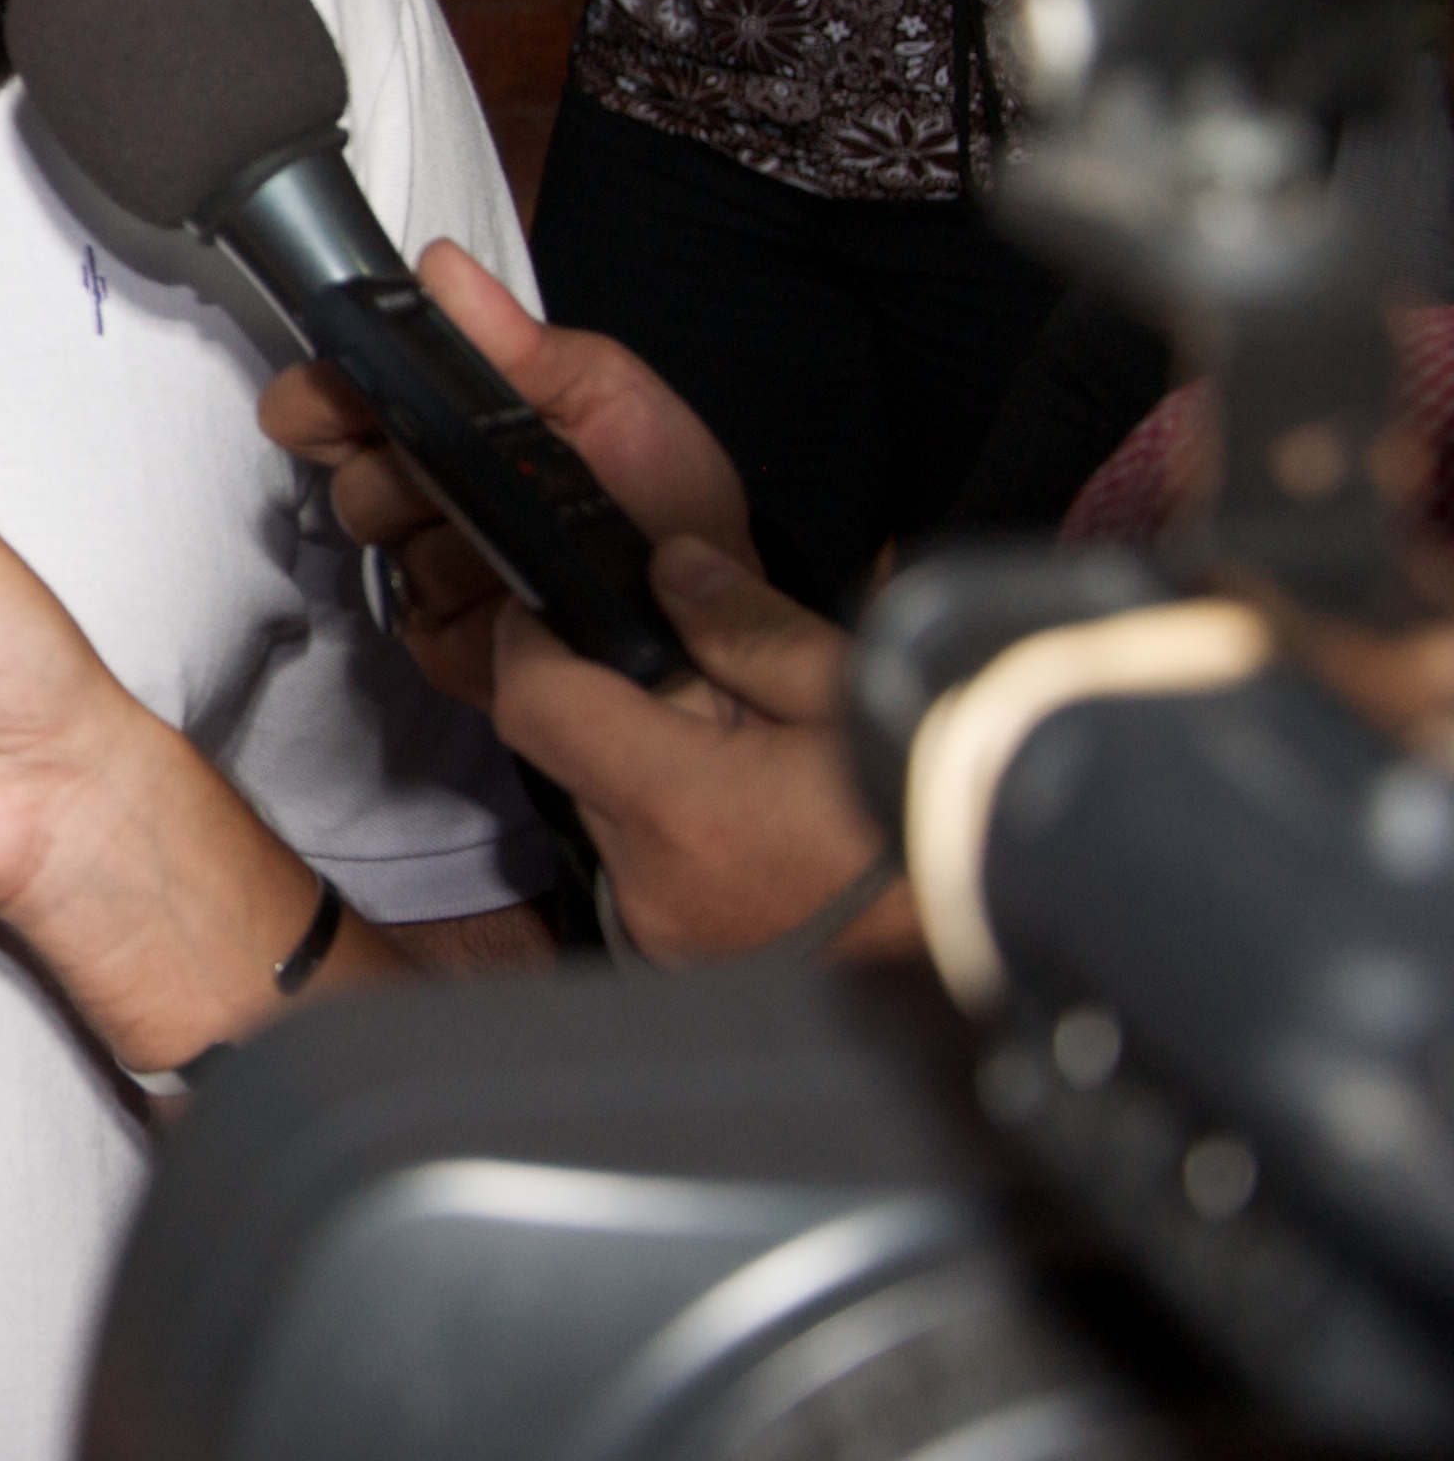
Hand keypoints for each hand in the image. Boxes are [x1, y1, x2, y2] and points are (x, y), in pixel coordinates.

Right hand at [260, 238, 754, 709]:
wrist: (712, 602)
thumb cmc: (663, 487)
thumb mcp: (607, 392)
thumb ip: (518, 339)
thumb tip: (436, 265)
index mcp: (440, 420)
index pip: (322, 402)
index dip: (321, 400)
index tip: (352, 402)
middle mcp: (416, 496)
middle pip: (350, 486)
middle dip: (410, 479)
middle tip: (478, 478)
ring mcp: (425, 576)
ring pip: (392, 556)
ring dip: (462, 547)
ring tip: (532, 545)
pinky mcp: (445, 648)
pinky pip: (426, 626)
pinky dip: (482, 612)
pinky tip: (529, 602)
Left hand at [495, 537, 908, 963]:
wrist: (1001, 920)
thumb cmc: (941, 809)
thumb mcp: (848, 688)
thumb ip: (742, 625)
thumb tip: (672, 570)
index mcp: (685, 811)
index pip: (538, 704)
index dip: (529, 642)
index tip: (544, 607)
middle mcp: (655, 886)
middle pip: (569, 758)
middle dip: (613, 703)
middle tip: (704, 680)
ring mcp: (670, 934)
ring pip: (609, 814)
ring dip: (651, 769)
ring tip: (751, 755)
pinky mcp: (691, 959)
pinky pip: (647, 867)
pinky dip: (680, 826)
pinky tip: (755, 810)